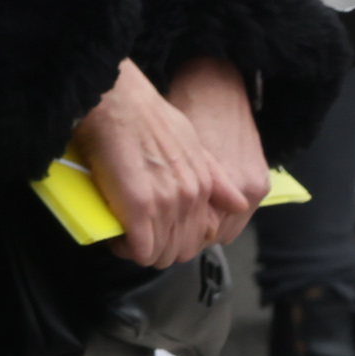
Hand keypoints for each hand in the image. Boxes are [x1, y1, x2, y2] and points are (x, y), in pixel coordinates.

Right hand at [67, 56, 257, 268]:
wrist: (118, 100)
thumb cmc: (145, 115)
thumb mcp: (191, 141)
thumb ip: (214, 177)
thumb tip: (238, 204)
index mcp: (204, 185)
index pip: (197, 237)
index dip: (174, 239)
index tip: (154, 229)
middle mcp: (190, 197)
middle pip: (179, 251)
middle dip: (156, 249)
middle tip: (135, 234)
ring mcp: (165, 203)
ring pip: (158, 255)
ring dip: (139, 249)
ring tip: (123, 232)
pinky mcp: (138, 207)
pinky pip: (138, 250)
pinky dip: (125, 248)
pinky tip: (116, 234)